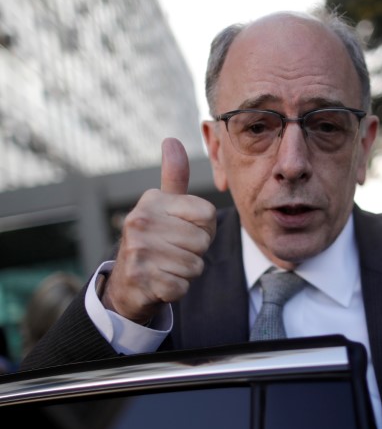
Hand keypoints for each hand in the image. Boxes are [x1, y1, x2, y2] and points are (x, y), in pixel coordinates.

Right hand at [102, 138, 216, 323]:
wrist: (126, 282)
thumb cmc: (156, 239)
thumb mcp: (163, 205)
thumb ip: (174, 176)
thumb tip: (171, 140)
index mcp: (153, 201)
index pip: (208, 213)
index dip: (205, 227)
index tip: (184, 230)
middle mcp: (141, 221)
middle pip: (203, 241)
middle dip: (195, 252)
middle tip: (174, 252)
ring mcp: (138, 249)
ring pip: (195, 265)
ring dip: (186, 271)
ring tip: (166, 266)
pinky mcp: (140, 278)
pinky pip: (182, 286)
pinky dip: (177, 288)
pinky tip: (160, 281)